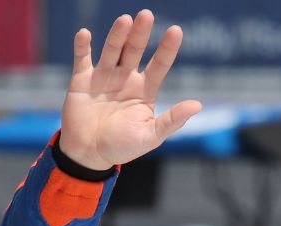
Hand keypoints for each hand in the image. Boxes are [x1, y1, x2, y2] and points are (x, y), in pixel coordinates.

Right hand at [60, 10, 202, 170]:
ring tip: (125, 20)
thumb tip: (198, 105)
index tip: (176, 30)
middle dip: (140, 33)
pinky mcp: (82, 80)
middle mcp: (125, 78)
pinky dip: (83, 46)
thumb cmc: (122, 147)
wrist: (89, 155)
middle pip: (135, 50)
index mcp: (144, 90)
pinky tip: (85, 34)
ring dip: (117, 35)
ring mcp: (104, 77)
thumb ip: (172, 121)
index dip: (167, 48)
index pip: (159, 64)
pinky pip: (82, 59)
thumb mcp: (151, 136)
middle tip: (146, 15)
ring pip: (112, 50)